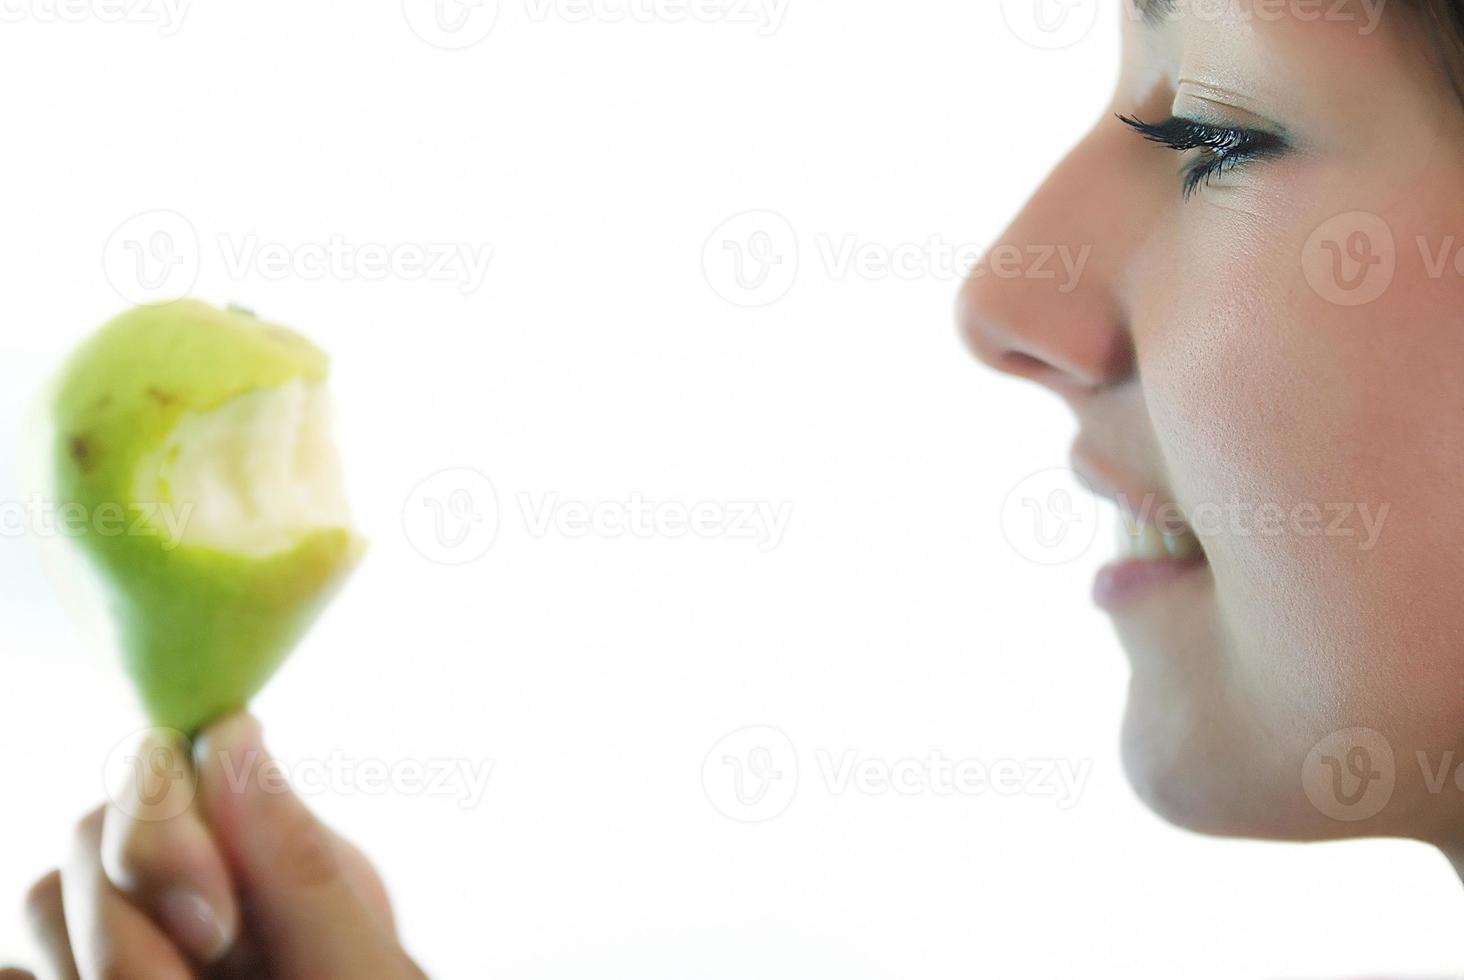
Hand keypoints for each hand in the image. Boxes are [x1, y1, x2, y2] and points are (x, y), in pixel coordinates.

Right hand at [10, 713, 426, 978]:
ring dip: (95, 966)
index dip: (166, 835)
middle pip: (90, 838)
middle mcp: (184, 880)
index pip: (167, 773)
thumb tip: (230, 731)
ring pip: (39, 903)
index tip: (217, 923)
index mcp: (261, 847)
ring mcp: (120, 942)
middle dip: (127, 926)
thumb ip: (296, 864)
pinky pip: (9, 974)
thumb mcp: (354, 968)